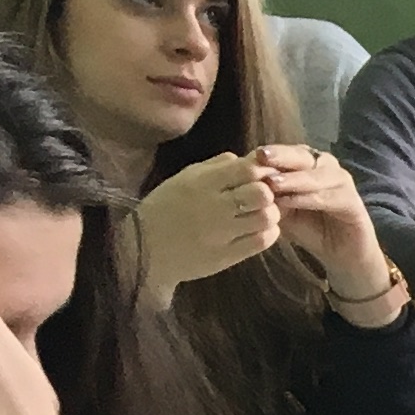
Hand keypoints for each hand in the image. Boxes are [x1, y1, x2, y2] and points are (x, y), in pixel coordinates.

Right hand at [133, 150, 280, 299]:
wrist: (144, 249)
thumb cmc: (164, 209)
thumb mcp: (183, 179)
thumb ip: (214, 167)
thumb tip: (242, 158)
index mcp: (202, 183)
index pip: (247, 169)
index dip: (260, 170)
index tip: (259, 176)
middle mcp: (214, 206)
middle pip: (262, 193)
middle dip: (268, 193)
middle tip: (262, 198)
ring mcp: (222, 233)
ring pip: (266, 217)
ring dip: (270, 214)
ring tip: (259, 214)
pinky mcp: (227, 255)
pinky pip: (262, 241)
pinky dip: (267, 233)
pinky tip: (257, 230)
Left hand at [254, 144, 396, 315]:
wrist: (340, 255)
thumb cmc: (310, 230)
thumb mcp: (282, 211)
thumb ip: (268, 196)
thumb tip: (245, 183)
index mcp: (308, 165)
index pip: (288, 152)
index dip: (271, 152)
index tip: (250, 155)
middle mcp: (327, 168)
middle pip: (303, 155)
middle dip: (281, 156)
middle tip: (260, 157)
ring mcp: (343, 183)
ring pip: (316, 174)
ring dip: (294, 178)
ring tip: (272, 183)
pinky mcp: (354, 202)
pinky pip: (329, 197)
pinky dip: (308, 198)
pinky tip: (290, 202)